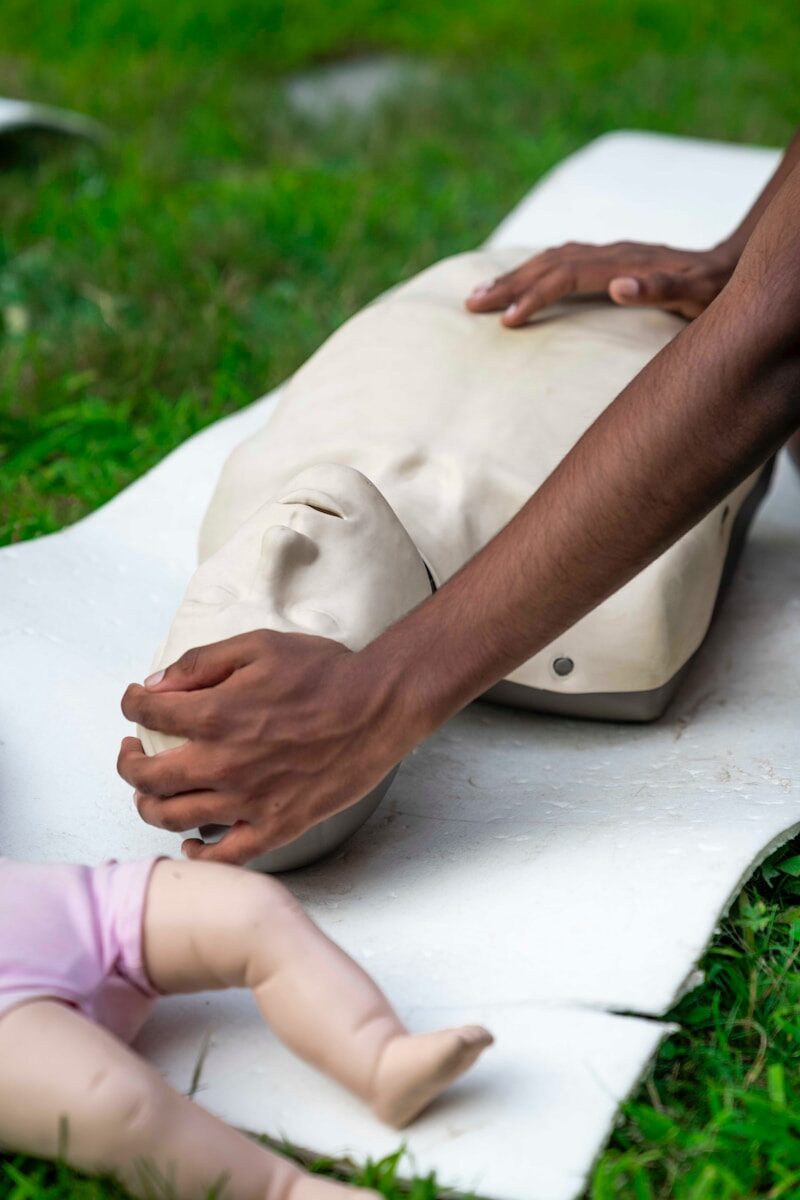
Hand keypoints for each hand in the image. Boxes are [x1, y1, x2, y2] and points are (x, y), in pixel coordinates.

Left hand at [118, 631, 405, 864]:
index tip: (137, 702)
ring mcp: (247, 801)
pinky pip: (224, 856)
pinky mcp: (276, 826)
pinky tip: (191, 841)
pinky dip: (197, 854)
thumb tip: (158, 683)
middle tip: (133, 750)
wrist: (380, 708)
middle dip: (129, 761)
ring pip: (172, 817)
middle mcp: (222, 763)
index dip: (134, 704)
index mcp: (215, 714)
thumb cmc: (325, 674)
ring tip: (150, 792)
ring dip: (148, 805)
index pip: (149, 713)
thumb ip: (202, 663)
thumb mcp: (259, 646)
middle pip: (147, 776)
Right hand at [466, 240, 737, 324]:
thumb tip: (620, 287)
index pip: (567, 275)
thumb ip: (661, 288)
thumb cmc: (717, 289)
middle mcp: (612, 254)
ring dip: (514, 276)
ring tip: (479, 296)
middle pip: (549, 263)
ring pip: (551, 258)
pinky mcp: (610, 260)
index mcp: (625, 263)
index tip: (506, 321)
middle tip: (471, 305)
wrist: (732, 265)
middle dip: (508, 284)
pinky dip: (533, 272)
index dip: (535, 296)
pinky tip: (518, 285)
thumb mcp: (699, 293)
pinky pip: (562, 261)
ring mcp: (609, 254)